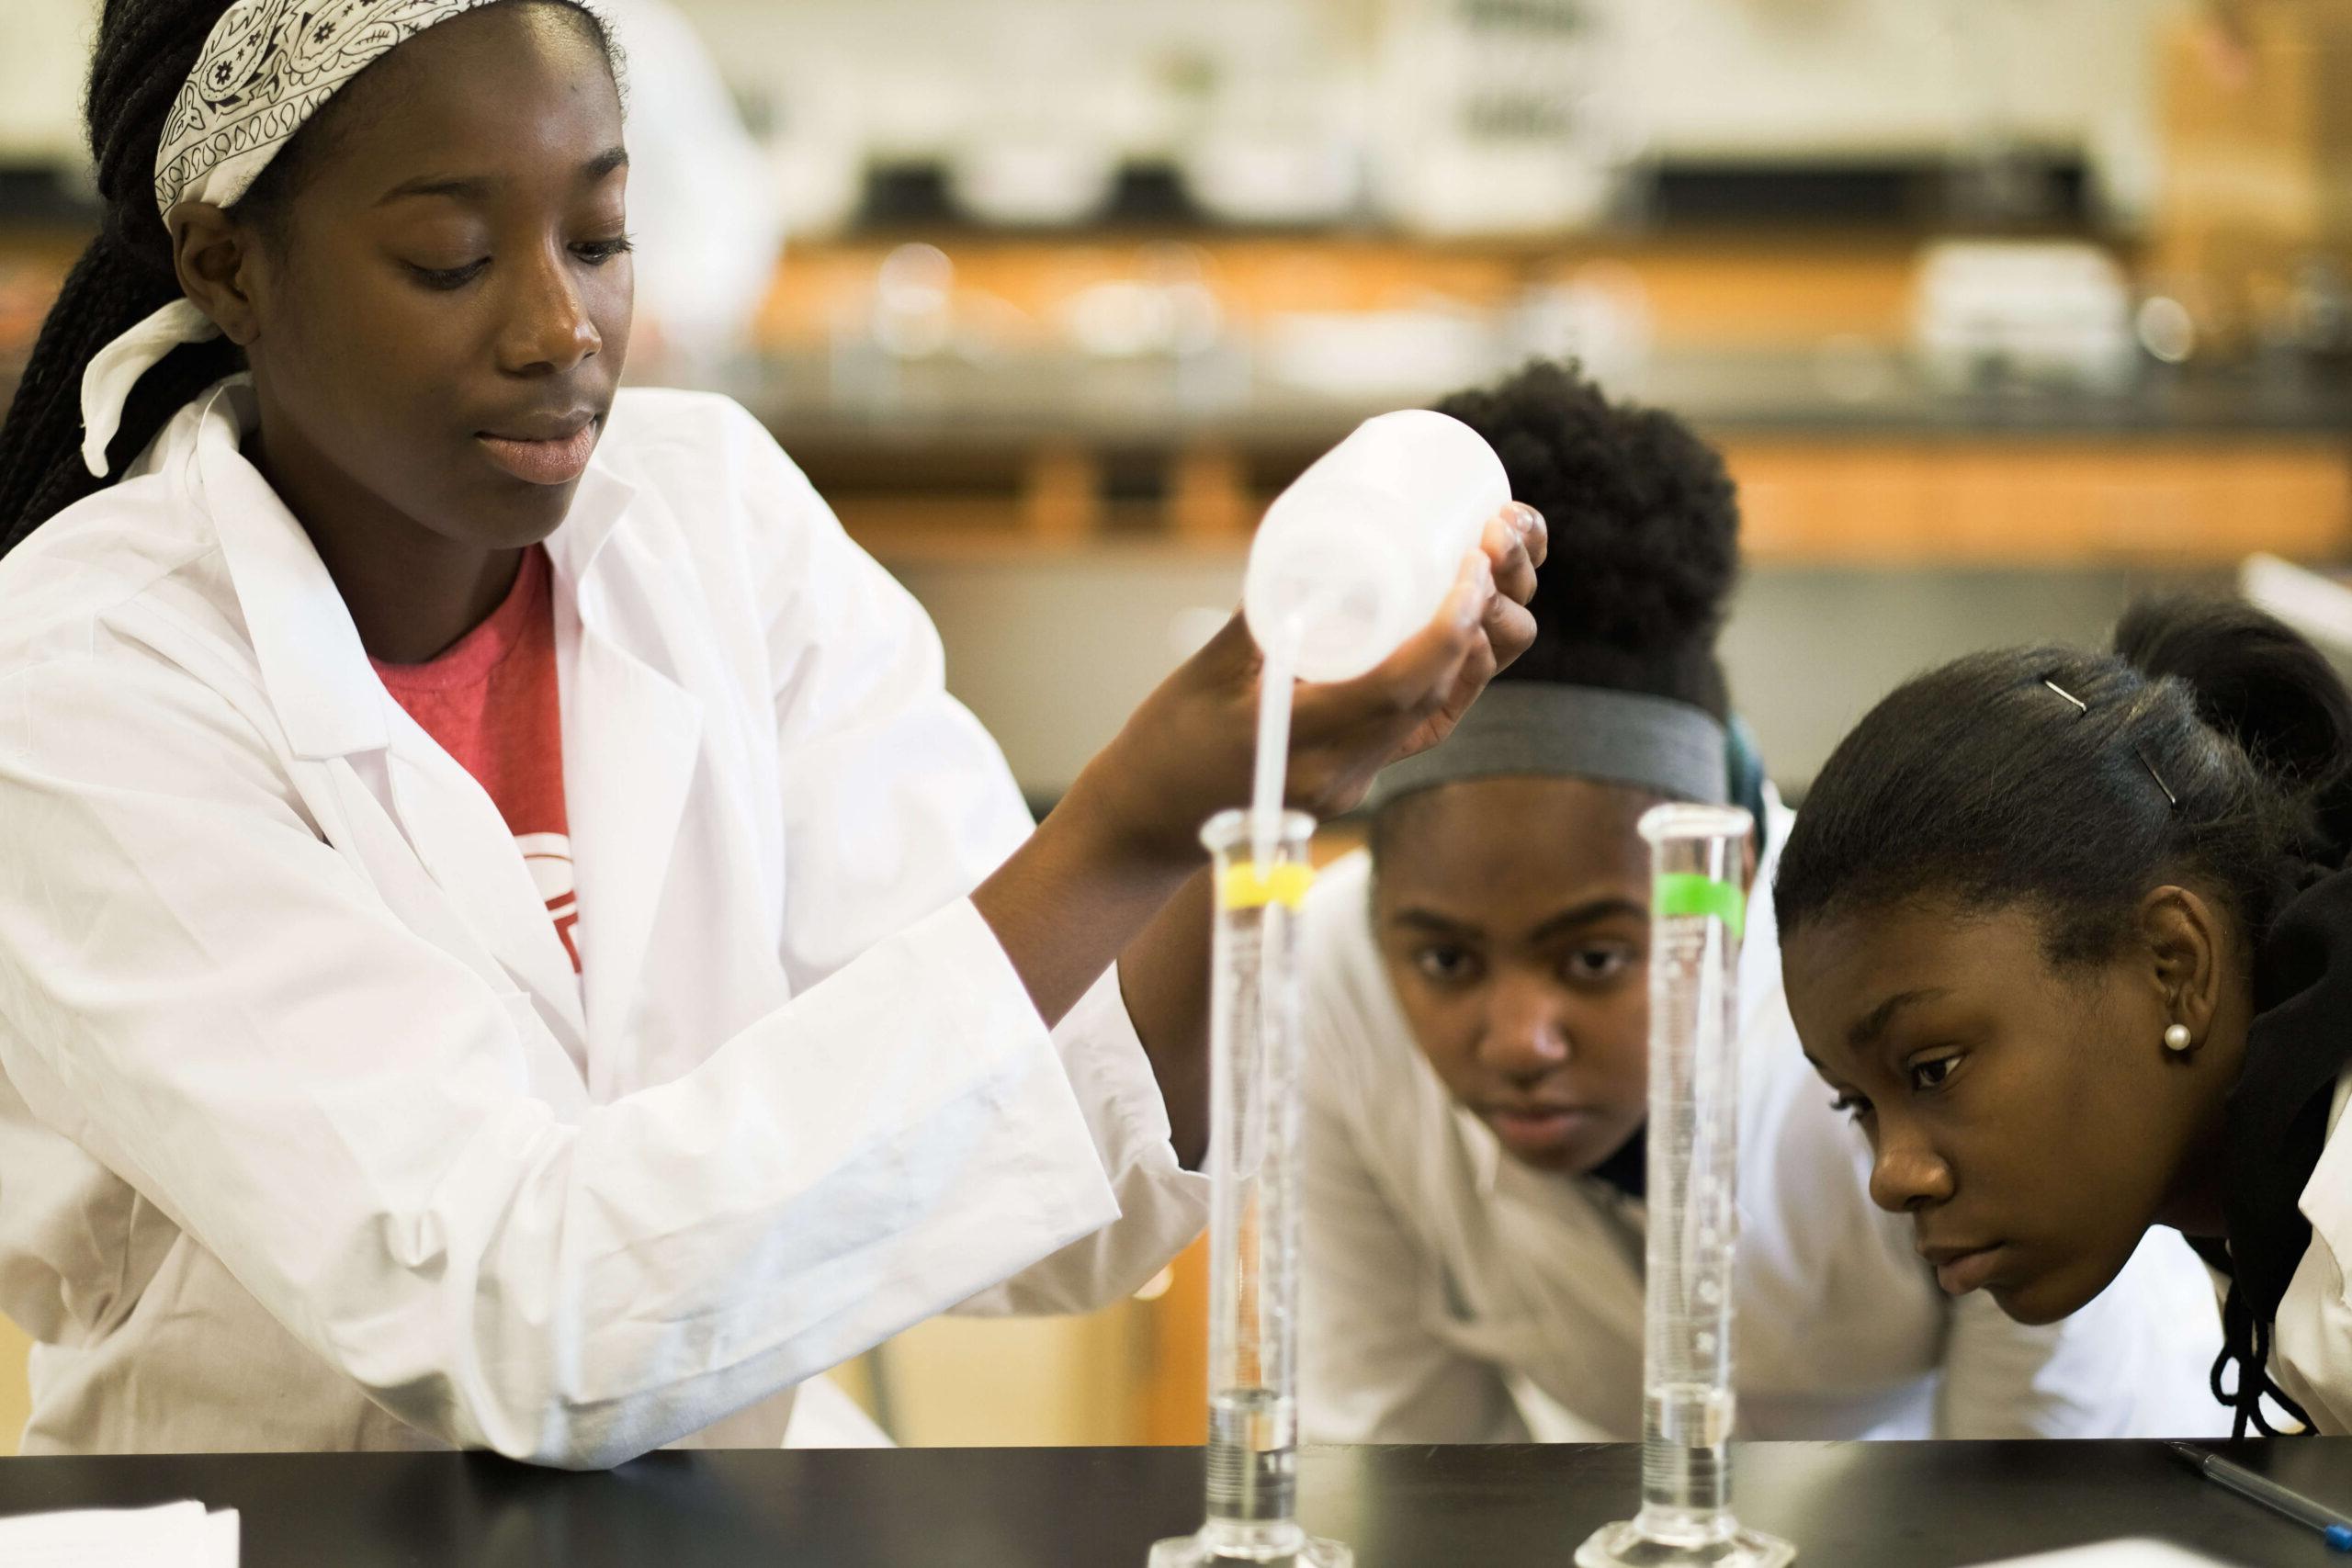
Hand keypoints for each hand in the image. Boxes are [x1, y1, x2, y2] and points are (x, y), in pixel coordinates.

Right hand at [1067, 502, 1543, 865]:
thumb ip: (1259, 614)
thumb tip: (1310, 547)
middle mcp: (1338, 773)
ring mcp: (1350, 784)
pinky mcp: (1351, 783)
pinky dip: (1438, 683)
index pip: (1400, 686)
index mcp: (1302, 742)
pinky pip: (1413, 732)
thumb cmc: (1165, 743)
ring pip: (1432, 717)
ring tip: (1471, 591)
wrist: (1147, 822)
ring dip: (1463, 655)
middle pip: (1431, 699)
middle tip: (1481, 562)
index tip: (1469, 569)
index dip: (1448, 627)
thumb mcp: (1204, 670)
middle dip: (1470, 629)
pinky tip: (1448, 641)